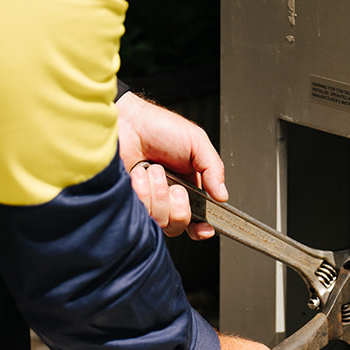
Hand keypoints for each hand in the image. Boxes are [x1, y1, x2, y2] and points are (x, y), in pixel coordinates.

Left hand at [116, 91, 224, 239]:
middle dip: (179, 206)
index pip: (197, 218)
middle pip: (178, 224)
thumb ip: (213, 168)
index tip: (205, 228)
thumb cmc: (158, 126)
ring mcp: (146, 199)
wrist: (127, 121)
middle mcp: (166, 197)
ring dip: (158, 193)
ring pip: (159, 220)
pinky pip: (139, 212)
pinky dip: (141, 191)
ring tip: (153, 171)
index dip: (201, 228)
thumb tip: (222, 194)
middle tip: (175, 186)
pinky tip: (138, 175)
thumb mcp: (197, 142)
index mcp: (187, 186)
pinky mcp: (129, 200)